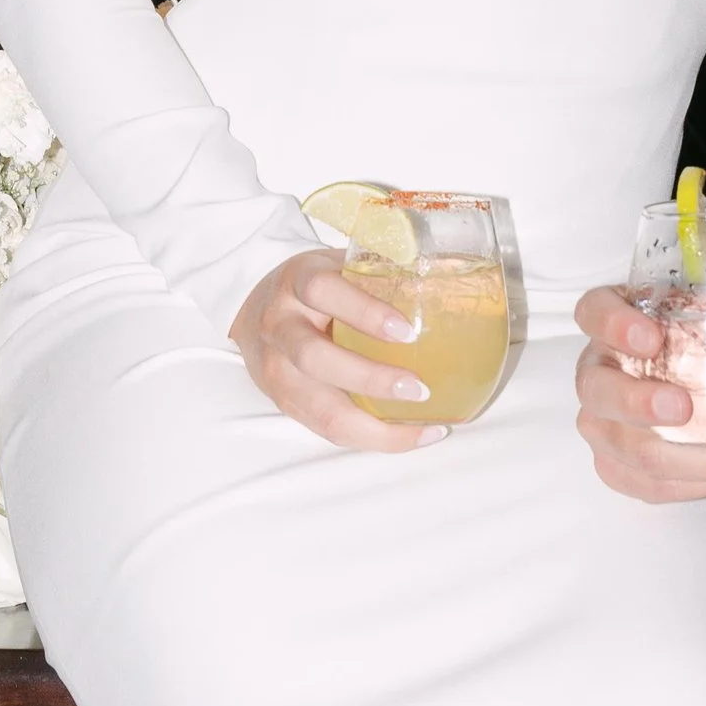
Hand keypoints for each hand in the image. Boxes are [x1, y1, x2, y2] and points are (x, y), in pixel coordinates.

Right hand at [231, 248, 446, 452]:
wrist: (253, 314)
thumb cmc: (314, 290)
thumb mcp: (336, 266)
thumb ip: (379, 271)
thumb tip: (452, 271)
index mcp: (297, 282)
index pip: (322, 291)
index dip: (364, 312)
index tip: (407, 330)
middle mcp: (279, 326)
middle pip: (314, 358)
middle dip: (370, 379)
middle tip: (420, 388)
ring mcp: (276, 371)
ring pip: (319, 408)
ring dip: (374, 424)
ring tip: (421, 423)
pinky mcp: (284, 404)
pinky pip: (327, 430)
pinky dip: (373, 438)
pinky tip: (413, 435)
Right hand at [572, 286, 705, 501]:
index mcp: (621, 321)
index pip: (595, 311)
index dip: (613, 324)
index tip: (651, 336)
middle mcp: (601, 370)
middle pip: (597, 389)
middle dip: (637, 403)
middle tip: (684, 409)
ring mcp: (604, 421)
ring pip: (624, 448)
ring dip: (686, 459)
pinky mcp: (618, 464)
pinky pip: (643, 484)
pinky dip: (692, 486)